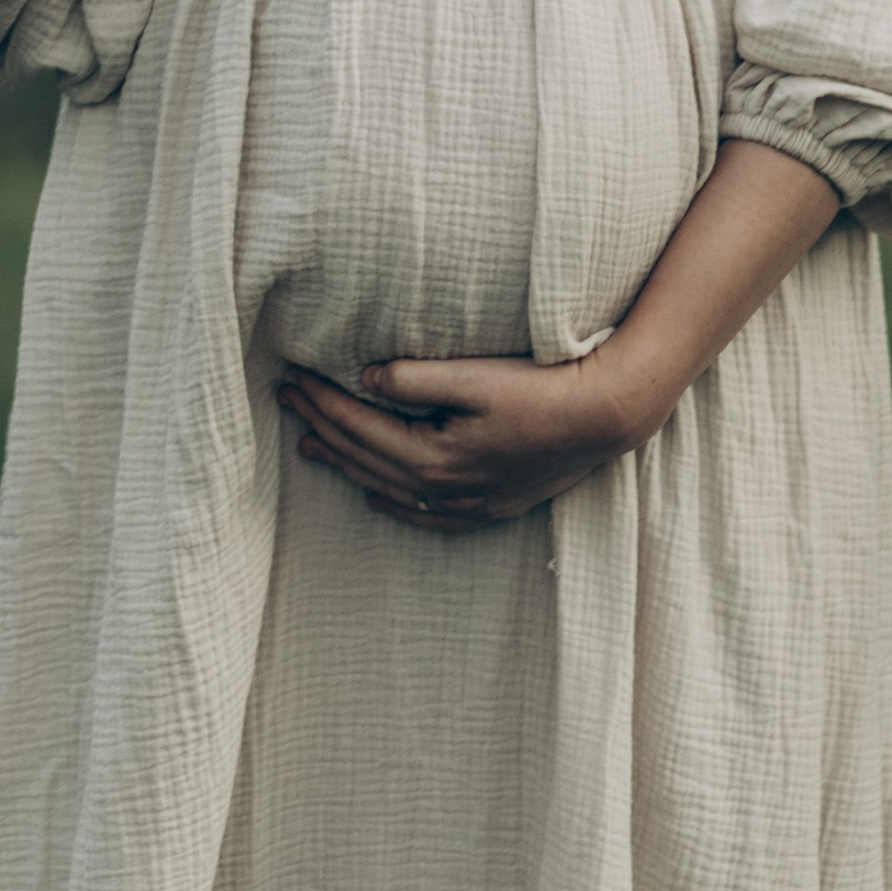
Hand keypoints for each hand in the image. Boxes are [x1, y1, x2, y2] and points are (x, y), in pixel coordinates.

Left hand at [277, 347, 651, 530]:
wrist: (604, 418)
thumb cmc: (542, 389)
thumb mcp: (474, 376)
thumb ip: (415, 378)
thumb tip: (365, 377)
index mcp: (432, 457)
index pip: (358, 427)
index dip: (321, 402)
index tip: (291, 379)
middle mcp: (442, 489)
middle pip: (365, 457)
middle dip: (322, 428)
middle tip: (287, 403)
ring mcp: (466, 503)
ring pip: (387, 486)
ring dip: (347, 463)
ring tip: (311, 447)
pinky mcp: (488, 506)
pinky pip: (423, 513)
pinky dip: (391, 500)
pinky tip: (375, 493)